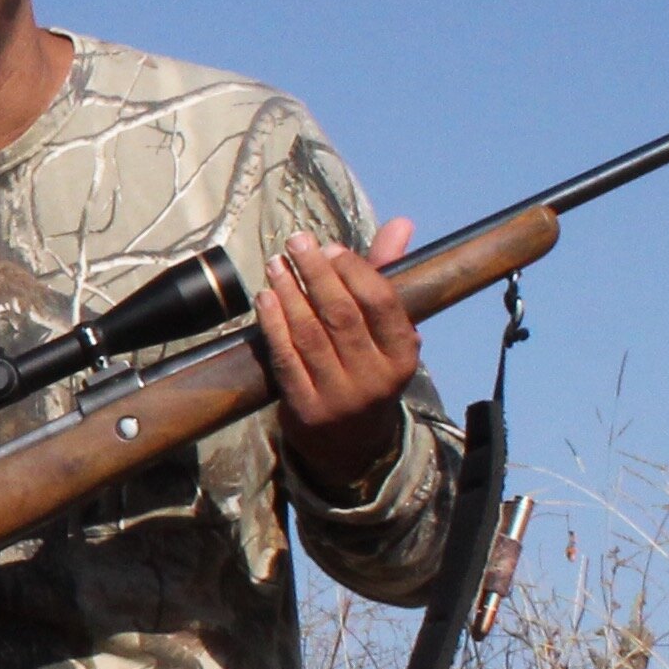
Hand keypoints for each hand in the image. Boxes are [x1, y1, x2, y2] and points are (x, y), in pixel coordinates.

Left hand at [256, 217, 421, 488]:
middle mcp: (374, 379)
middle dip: (317, 273)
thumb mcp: (386, 332)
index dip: (355, 271)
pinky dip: (273, 325)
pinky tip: (266, 298)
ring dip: (290, 293)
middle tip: (297, 243)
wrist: (352, 444)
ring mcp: (338, 397)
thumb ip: (387, 276)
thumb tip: (401, 224)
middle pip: (342, 315)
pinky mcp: (304, 410)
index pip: (382, 304)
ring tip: (277, 263)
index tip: (332, 247)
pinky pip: (286, 359)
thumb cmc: (369, 370)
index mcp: (402, 357)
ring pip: (310, 335)